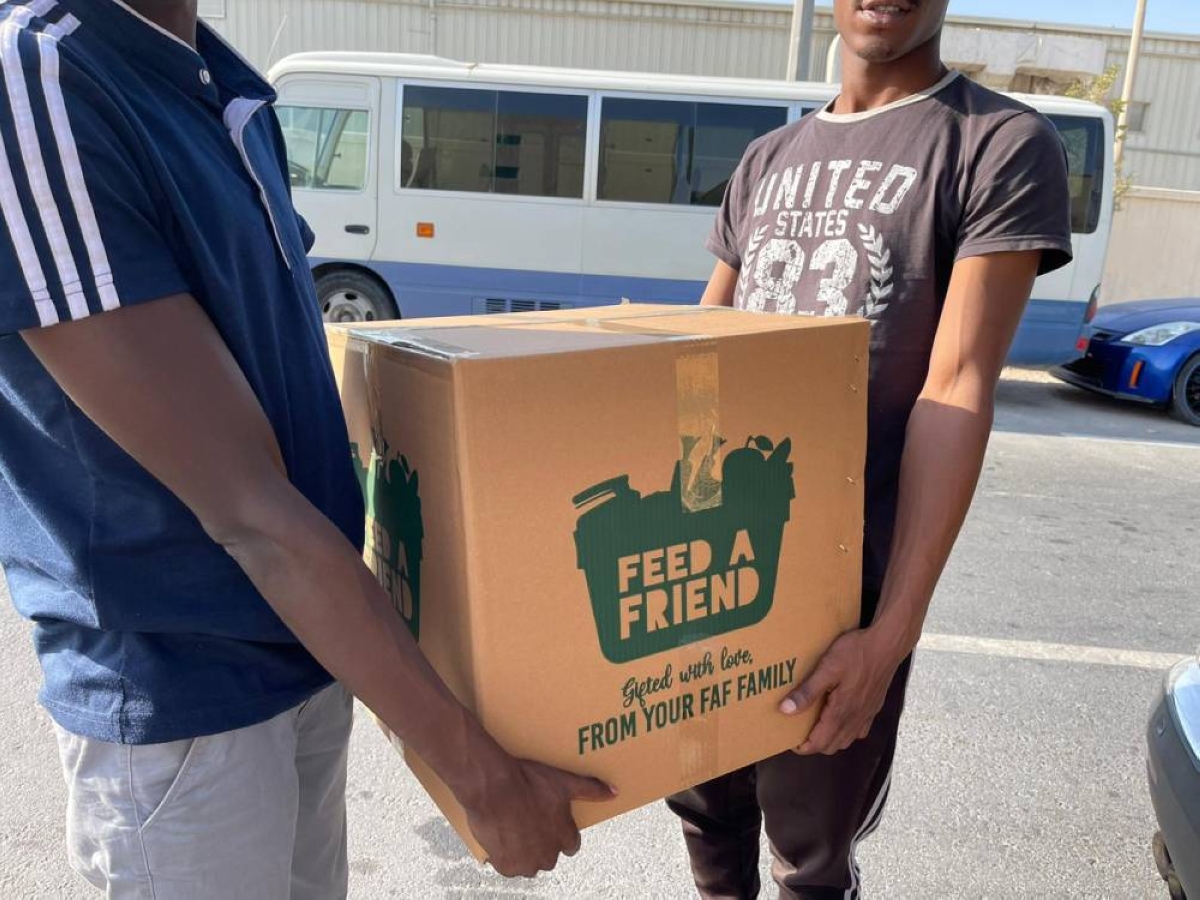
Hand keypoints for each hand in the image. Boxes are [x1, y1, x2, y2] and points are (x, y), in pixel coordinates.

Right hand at [463, 754, 615, 877]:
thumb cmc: (530, 783)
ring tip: (514, 826)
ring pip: (529, 863)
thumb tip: (614, 791)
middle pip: (549, 855)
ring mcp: (527, 863)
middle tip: (529, 819)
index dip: (560, 831)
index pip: (570, 845)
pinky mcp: (506, 867)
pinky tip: (502, 835)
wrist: (494, 789)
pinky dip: (506, 855)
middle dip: (542, 841)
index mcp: (565, 839)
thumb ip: (591, 789)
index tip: (549, 819)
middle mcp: (549, 856)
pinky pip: (509, 866)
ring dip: (524, 851)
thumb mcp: (564, 782)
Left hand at [778, 627, 903, 755]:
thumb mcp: (826, 669)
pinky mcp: (874, 707)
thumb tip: (785, 710)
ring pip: (846, 740)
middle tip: (800, 730)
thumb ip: (807, 691)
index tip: (790, 741)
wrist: (887, 645)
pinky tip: (840, 718)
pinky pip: (860, 730)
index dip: (803, 747)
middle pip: (832, 746)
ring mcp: (867, 714)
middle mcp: (855, 719)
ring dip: (830, 740)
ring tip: (816, 726)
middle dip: (814, 744)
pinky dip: (847, 732)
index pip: (819, 743)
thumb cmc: (856, 653)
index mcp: (841, 712)